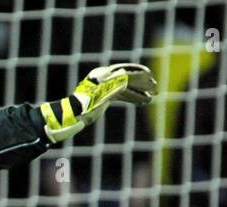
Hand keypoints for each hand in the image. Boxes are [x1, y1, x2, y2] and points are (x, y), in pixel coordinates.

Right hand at [41, 63, 156, 143]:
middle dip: (142, 81)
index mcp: (98, 75)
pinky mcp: (114, 86)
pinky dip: (139, 94)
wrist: (72, 113)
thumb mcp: (90, 103)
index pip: (120, 73)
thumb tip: (97, 108)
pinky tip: (146, 100)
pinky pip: (131, 87)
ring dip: (145, 87)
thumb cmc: (76, 113)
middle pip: (128, 75)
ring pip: (132, 80)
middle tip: (153, 86)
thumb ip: (99, 99)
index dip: (133, 78)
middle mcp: (104, 74)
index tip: (143, 85)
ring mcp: (108, 79)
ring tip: (154, 93)